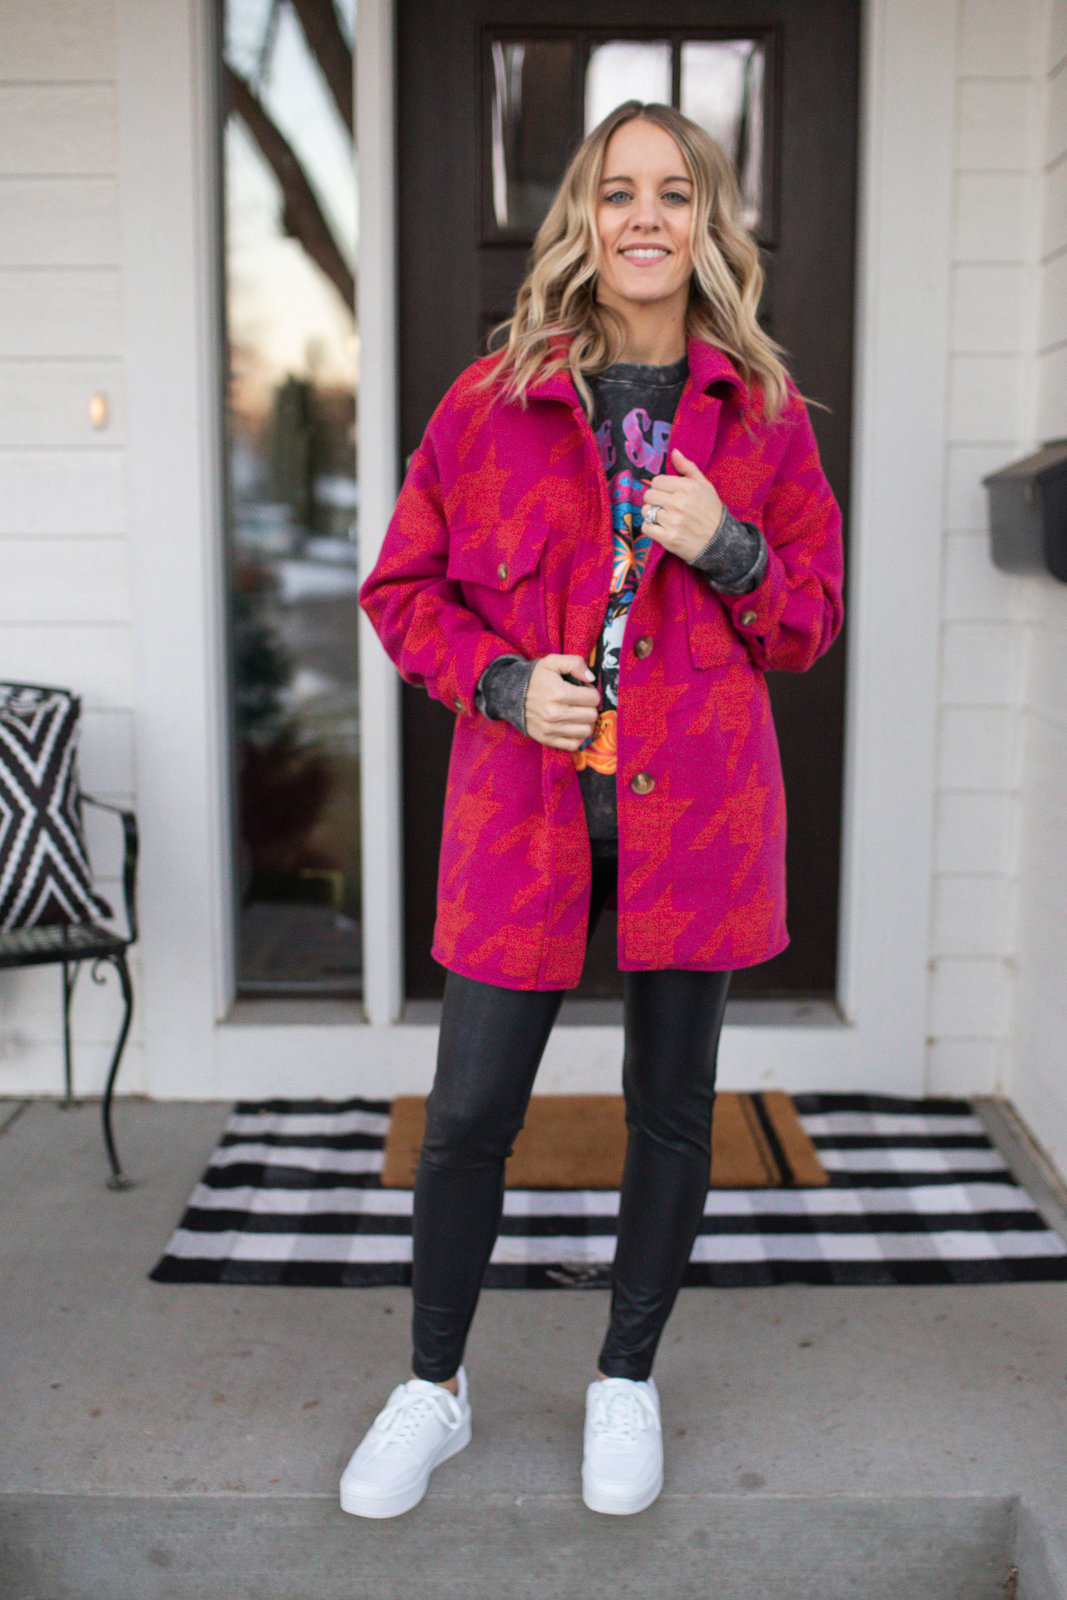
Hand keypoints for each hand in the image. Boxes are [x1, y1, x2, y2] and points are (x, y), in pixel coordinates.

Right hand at [524, 654, 598, 749]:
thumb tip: (591, 678)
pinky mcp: (547, 739)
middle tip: (580, 702)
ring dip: (584, 722)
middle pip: (591, 715)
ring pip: (586, 731)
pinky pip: (574, 745)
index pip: (593, 698)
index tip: (583, 690)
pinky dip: (576, 737)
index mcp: (559, 693)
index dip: (591, 692)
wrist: (510, 696)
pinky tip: (572, 727)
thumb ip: (575, 663)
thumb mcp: (552, 662)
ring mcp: (551, 729)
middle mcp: (556, 713)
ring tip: (576, 714)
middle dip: (589, 707)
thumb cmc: (534, 678)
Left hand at [642, 448, 723, 562]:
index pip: (657, 480)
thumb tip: (674, 452)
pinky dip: (650, 528)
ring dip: (651, 514)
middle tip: (664, 506)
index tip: (668, 493)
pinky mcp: (668, 538)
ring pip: (646, 511)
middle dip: (654, 499)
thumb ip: (688, 468)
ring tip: (664, 517)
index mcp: (687, 487)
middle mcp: (679, 503)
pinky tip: (661, 528)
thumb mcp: (704, 486)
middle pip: (649, 494)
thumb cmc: (711, 511)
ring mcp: (672, 521)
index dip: (661, 486)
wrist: (720, 542)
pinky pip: (646, 528)